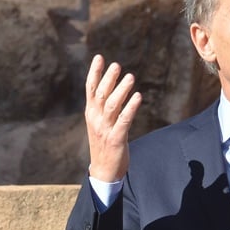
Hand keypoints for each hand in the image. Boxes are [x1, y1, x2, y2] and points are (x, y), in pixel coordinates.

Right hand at [84, 54, 141, 182]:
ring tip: (130, 77)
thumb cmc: (104, 145)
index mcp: (91, 114)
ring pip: (112, 106)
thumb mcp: (100, 123)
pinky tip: (138, 97)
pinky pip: (124, 120)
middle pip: (101, 94)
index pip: (90, 89)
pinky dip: (130, 107)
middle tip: (116, 65)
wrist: (103, 171)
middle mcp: (96, 119)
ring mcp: (105, 129)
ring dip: (121, 90)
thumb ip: (105, 107)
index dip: (95, 73)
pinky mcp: (116, 139)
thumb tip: (114, 88)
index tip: (99, 57)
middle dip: (108, 79)